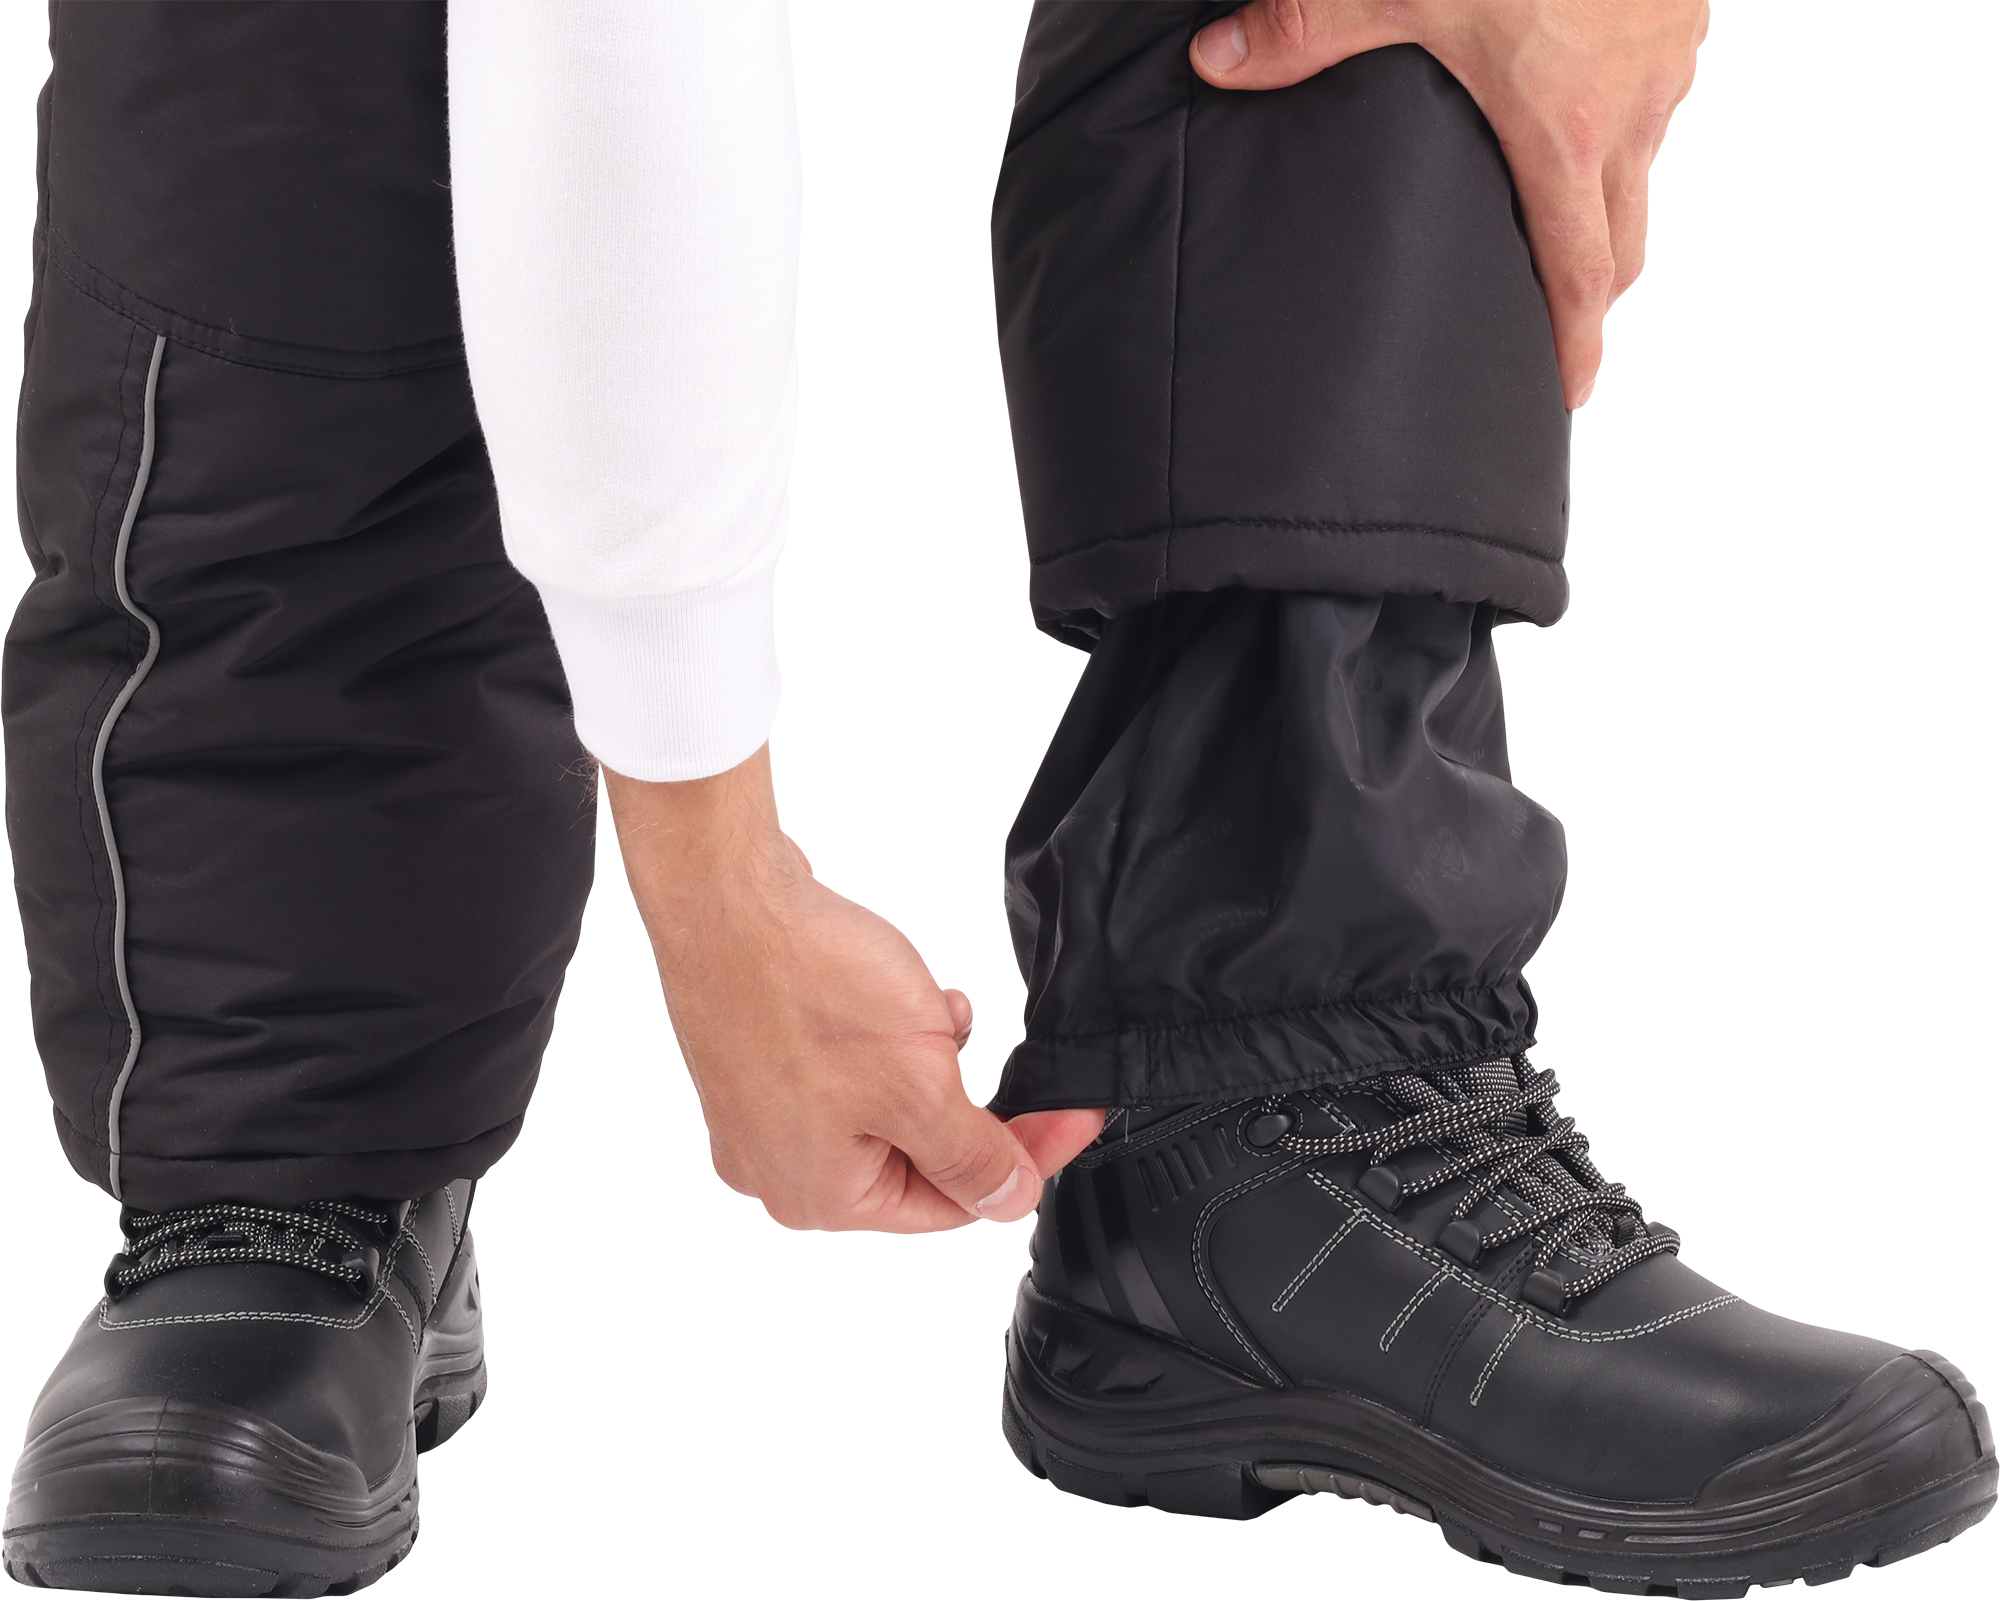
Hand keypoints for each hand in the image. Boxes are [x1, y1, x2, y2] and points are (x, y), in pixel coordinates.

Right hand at [605, 749, 1103, 1232]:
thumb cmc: (799, 983)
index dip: (1021, 1158)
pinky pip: (849, 1067)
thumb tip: (1008, 1199)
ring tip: (928, 1008)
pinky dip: (885, 1034)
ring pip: (886, 1101)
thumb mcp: (917, 1085)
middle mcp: (779, 1166)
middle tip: (984, 1042)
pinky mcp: (760, 1061)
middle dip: (959, 1092)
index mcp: (818, 1195)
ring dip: (926, 1056)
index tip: (1066, 1119)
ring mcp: (761, 1114)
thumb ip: (971, 1156)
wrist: (726, 895)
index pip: (950, 1203)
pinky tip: (893, 993)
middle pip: (916, 1154)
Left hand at [1190, 0, 1708, 408]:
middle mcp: (1632, 104)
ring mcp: (1670, 54)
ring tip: (1551, 209)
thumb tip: (1218, 65)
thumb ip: (1302, 29)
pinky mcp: (1684, 5)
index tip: (1563, 393)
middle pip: (1625, 238)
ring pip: (1644, 160)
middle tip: (1549, 324)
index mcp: (1563, 127)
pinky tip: (1578, 92)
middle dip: (1589, 292)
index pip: (1580, 275)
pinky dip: (1622, 115)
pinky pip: (1657, 89)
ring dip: (1605, 197)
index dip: (1572, 346)